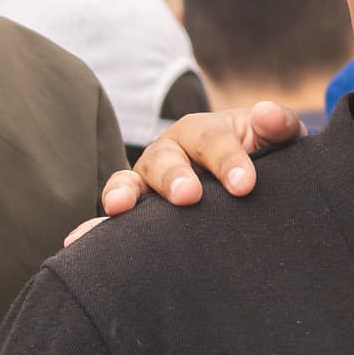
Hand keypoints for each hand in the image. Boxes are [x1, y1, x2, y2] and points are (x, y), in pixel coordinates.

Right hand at [73, 103, 309, 245]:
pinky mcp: (138, 212)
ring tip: (118, 208)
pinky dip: (94, 228)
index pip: (212, 141)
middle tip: (188, 196)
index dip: (228, 160)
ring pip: (130, 183)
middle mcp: (170, 153)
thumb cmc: (264, 158)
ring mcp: (149, 182)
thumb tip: (265, 112)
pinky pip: (111, 220)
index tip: (245, 185)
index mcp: (204, 131)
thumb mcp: (276, 141)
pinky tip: (76, 242)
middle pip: (165, 159)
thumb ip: (277, 127)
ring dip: (123, 194)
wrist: (252, 188)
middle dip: (174, 177)